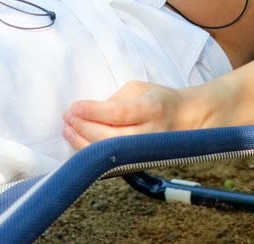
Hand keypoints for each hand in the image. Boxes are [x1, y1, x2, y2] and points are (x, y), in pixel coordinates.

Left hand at [63, 80, 195, 150]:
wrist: (185, 119)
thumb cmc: (158, 99)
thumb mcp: (138, 89)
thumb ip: (115, 99)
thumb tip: (89, 112)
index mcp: (152, 108)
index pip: (118, 113)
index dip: (93, 111)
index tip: (74, 106)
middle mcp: (150, 133)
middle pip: (110, 137)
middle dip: (84, 128)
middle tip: (67, 117)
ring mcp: (145, 153)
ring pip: (109, 154)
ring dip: (83, 143)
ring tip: (68, 129)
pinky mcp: (139, 164)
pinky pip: (112, 162)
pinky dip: (92, 154)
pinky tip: (79, 143)